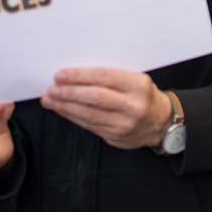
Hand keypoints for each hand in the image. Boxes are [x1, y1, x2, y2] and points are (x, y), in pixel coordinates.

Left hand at [41, 68, 171, 149]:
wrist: (160, 122)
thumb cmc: (143, 96)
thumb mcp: (135, 80)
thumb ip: (110, 78)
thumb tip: (76, 76)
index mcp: (138, 85)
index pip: (103, 78)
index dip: (79, 76)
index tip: (60, 75)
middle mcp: (132, 105)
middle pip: (94, 98)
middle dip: (68, 93)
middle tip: (51, 89)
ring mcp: (124, 124)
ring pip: (88, 114)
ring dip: (65, 107)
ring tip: (50, 100)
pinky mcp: (115, 137)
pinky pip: (89, 126)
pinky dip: (73, 117)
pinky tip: (63, 111)